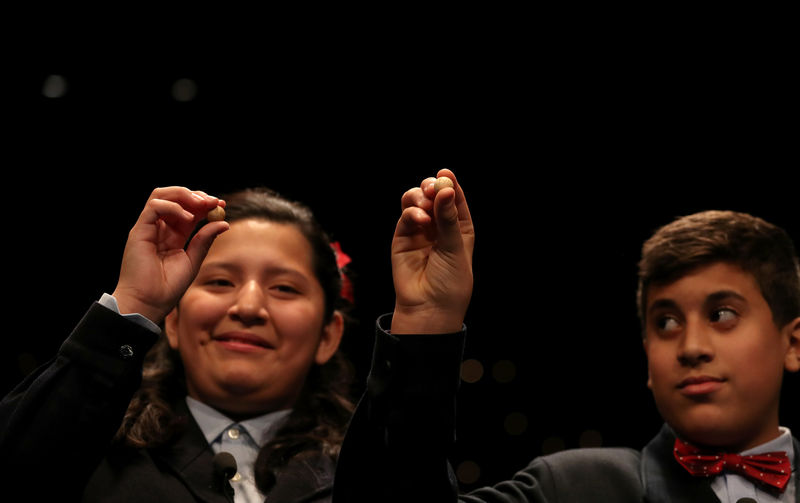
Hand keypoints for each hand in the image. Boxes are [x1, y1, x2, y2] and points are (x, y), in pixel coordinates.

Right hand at [112, 187, 228, 323]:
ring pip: (161, 195)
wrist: (149, 302)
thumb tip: (223, 222)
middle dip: (196, 195)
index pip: (188, 210)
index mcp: (173, 236)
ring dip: (184, 195)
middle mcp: (160, 228)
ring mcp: (148, 228)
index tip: (222, 204)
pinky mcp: (139, 230)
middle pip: (175, 198)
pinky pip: (154, 206)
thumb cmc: (168, 287)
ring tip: (202, 205)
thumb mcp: (193, 260)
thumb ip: (205, 240)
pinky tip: (188, 218)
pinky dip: (173, 207)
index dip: (204, 204)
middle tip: (214, 201)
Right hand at [391, 169, 473, 333]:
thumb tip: (445, 190)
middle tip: (433, 187)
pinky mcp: (402, 237)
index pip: (455, 200)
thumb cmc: (450, 282)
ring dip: (420, 197)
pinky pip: (406, 216)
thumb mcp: (455, 248)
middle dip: (432, 188)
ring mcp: (420, 231)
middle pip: (434, 196)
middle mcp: (439, 227)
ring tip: (425, 203)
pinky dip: (411, 213)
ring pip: (416, 202)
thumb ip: (448, 218)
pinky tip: (420, 220)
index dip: (450, 186)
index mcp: (459, 228)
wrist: (428, 307)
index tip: (445, 174)